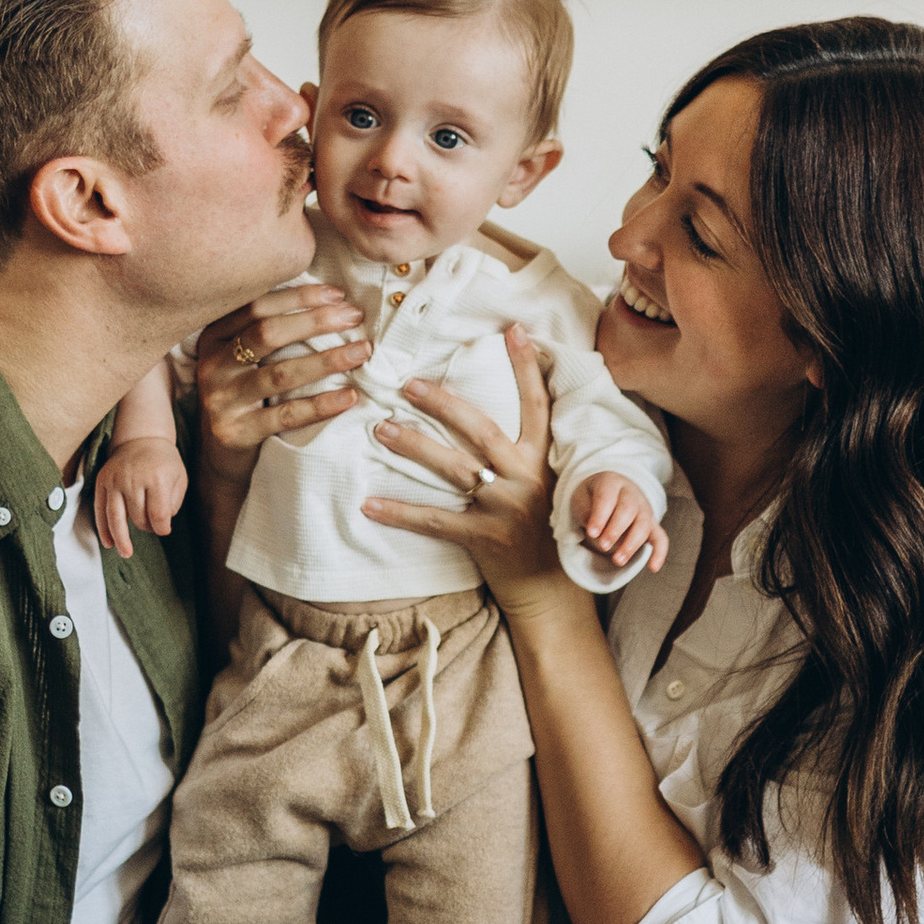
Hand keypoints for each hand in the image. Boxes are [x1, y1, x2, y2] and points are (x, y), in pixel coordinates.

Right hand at [91, 436, 188, 558]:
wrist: (141, 438)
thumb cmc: (164, 462)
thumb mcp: (179, 479)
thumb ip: (173, 503)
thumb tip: (160, 525)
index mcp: (156, 478)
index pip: (158, 515)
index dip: (162, 528)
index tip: (164, 529)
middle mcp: (133, 479)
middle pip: (138, 517)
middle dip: (146, 527)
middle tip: (150, 526)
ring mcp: (115, 480)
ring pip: (115, 517)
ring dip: (120, 539)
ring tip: (125, 553)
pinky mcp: (102, 482)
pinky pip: (100, 510)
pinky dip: (103, 528)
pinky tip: (108, 542)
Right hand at [193, 282, 371, 487]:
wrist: (219, 455)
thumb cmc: (245, 397)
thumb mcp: (244, 359)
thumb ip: (269, 331)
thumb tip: (330, 302)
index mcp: (215, 337)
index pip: (257, 306)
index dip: (299, 296)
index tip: (338, 294)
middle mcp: (213, 365)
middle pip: (267, 333)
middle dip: (316, 321)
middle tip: (355, 317)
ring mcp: (222, 400)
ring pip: (280, 374)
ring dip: (327, 360)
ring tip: (362, 351)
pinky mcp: (236, 432)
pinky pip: (286, 415)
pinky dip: (321, 405)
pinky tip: (349, 396)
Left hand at [360, 327, 571, 612]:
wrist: (555, 593)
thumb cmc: (550, 532)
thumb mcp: (553, 484)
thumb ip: (532, 452)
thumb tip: (507, 415)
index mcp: (545, 459)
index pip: (538, 404)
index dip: (527, 366)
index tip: (513, 331)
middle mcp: (526, 477)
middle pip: (480, 428)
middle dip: (443, 403)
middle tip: (408, 384)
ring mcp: (505, 508)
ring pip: (454, 467)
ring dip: (414, 445)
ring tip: (380, 429)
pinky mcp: (485, 538)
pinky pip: (435, 521)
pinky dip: (400, 513)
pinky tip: (369, 503)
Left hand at [567, 471, 669, 579]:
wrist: (611, 490)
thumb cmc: (592, 497)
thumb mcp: (581, 497)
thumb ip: (585, 510)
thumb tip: (593, 529)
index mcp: (611, 482)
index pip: (607, 497)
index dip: (600, 516)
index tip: (591, 533)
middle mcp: (631, 494)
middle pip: (628, 510)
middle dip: (615, 530)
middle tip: (603, 546)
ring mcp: (644, 509)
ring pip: (643, 525)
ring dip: (631, 544)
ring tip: (618, 560)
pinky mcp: (652, 524)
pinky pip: (660, 538)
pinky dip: (659, 552)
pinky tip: (653, 568)